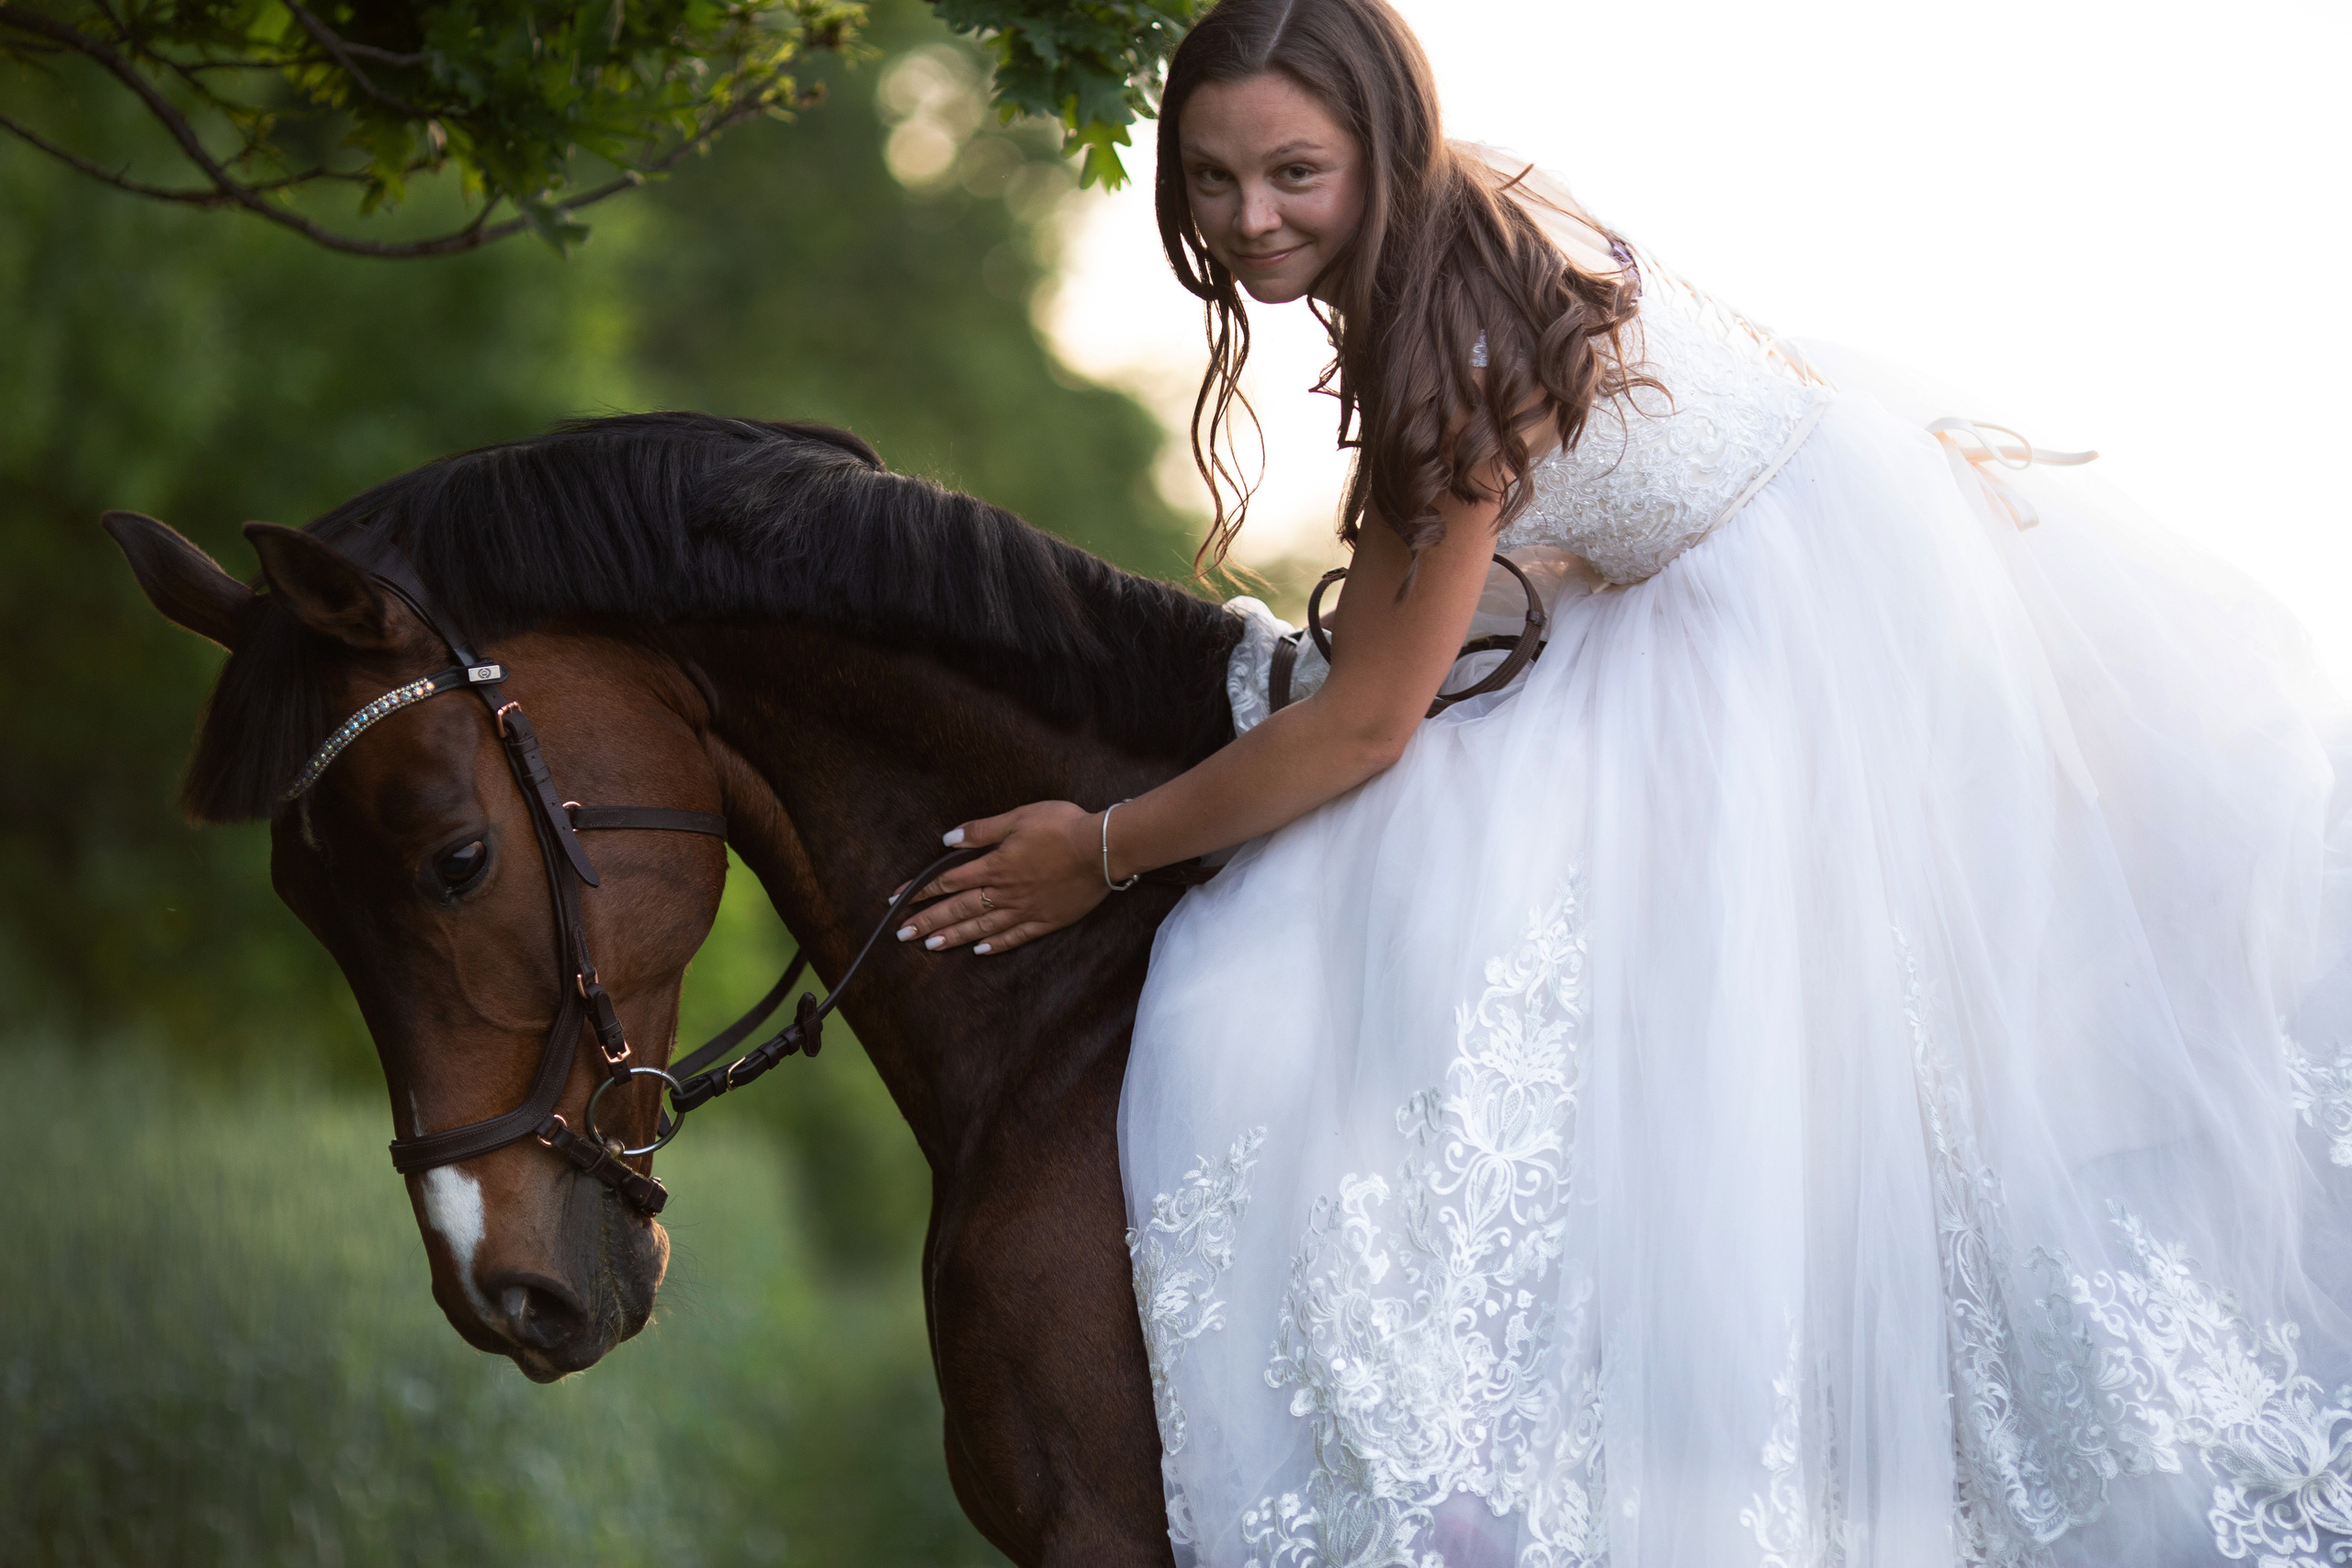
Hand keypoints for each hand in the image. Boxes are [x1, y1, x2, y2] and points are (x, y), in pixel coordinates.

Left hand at [893, 800, 1107, 955]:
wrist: (1103, 849)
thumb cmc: (1062, 826)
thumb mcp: (1018, 817)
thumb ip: (982, 831)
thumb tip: (948, 839)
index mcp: (995, 865)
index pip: (948, 880)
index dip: (921, 891)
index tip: (897, 901)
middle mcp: (1005, 892)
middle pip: (958, 909)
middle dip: (927, 921)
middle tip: (901, 933)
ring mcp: (1025, 910)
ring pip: (981, 928)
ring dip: (953, 937)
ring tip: (929, 945)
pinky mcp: (1046, 920)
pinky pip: (1015, 937)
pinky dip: (995, 945)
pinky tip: (980, 951)